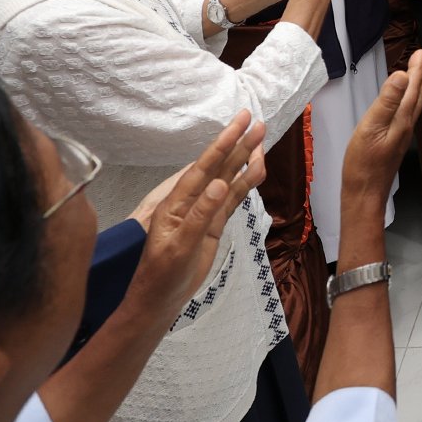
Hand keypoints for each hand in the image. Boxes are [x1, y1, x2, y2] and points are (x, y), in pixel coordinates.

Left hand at [127, 111, 265, 325]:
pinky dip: (245, 184)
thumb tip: (220, 184)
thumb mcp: (179, 245)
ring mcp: (204, 211)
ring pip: (228, 180)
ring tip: (262, 141)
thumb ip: (200, 215)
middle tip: (258, 123)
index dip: (223, 142)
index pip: (205, 165)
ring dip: (244, 161)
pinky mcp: (213, 225)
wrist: (160, 299)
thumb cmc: (162, 274)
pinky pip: (232, 200)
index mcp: (178, 199)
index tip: (241, 122)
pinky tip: (256, 171)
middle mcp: (192, 200)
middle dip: (238, 144)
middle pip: (219, 167)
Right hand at [342, 49, 421, 206]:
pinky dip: (409, 100)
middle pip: (417, 95)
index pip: (413, 88)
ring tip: (417, 73)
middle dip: (421, 74)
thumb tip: (402, 75)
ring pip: (414, 105)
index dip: (418, 69)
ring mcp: (401, 135)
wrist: (364, 194)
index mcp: (402, 119)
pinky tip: (404, 102)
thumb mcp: (371, 127)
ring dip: (417, 86)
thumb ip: (386, 101)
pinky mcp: (394, 141)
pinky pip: (407, 113)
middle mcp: (406, 126)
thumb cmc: (363, 163)